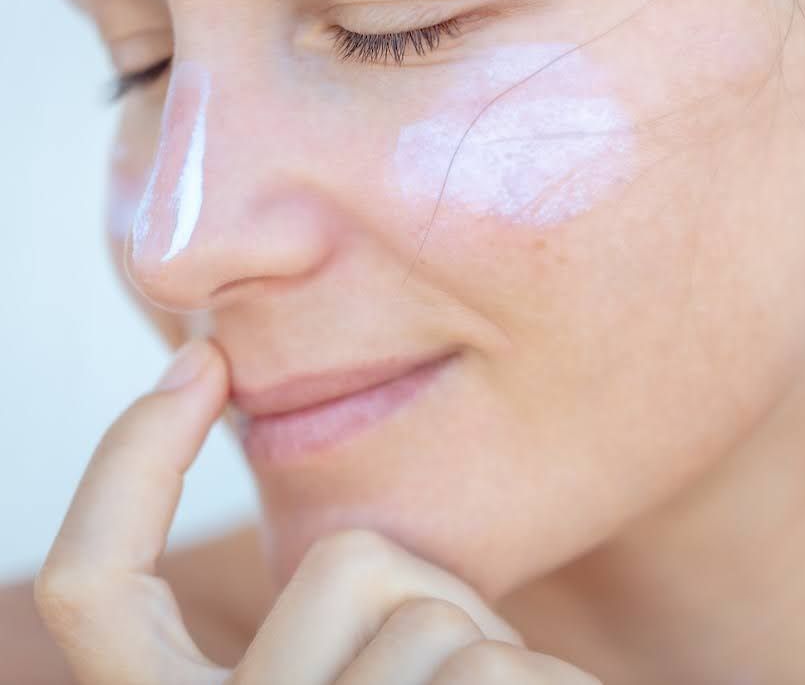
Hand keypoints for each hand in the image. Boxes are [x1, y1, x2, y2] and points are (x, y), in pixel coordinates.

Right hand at [34, 339, 601, 684]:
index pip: (97, 592)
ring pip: (428, 609)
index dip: (129, 462)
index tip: (202, 362)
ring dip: (497, 652)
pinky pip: (483, 668)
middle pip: (343, 560)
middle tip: (474, 681)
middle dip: (439, 593)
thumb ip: (324, 633)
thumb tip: (329, 514)